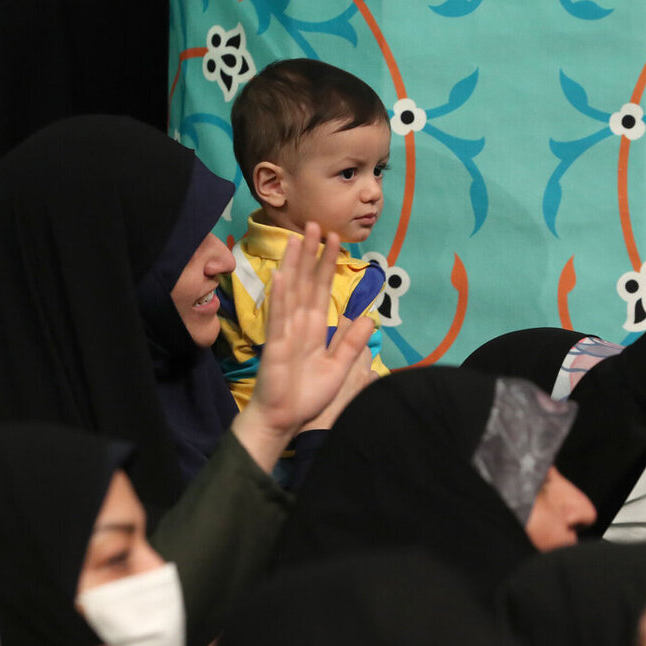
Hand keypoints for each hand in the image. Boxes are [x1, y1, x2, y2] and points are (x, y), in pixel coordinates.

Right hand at [231, 222, 375, 470]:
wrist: (284, 420)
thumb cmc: (307, 395)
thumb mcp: (339, 367)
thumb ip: (352, 343)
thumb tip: (369, 317)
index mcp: (313, 328)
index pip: (321, 288)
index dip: (328, 264)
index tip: (335, 239)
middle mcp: (298, 324)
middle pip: (306, 282)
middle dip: (311, 254)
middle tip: (315, 225)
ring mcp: (285, 331)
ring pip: (291, 291)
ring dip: (294, 265)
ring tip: (297, 239)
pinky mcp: (275, 345)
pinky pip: (279, 317)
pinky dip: (280, 296)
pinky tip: (281, 275)